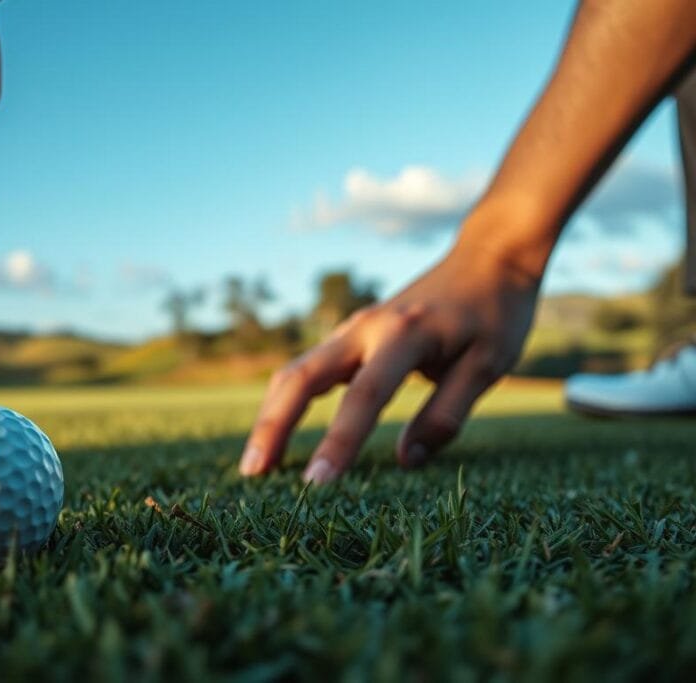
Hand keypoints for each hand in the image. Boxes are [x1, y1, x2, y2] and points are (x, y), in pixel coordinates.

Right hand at [238, 244, 539, 482]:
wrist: (487, 256)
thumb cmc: (495, 312)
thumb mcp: (489, 364)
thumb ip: (447, 413)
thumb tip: (407, 460)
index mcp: (404, 335)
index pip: (364, 397)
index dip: (338, 443)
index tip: (316, 485)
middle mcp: (365, 329)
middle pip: (301, 377)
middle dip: (273, 426)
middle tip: (253, 474)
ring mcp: (352, 329)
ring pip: (294, 372)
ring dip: (271, 416)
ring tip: (256, 465)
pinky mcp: (350, 336)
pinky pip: (307, 370)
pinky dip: (286, 402)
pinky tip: (278, 433)